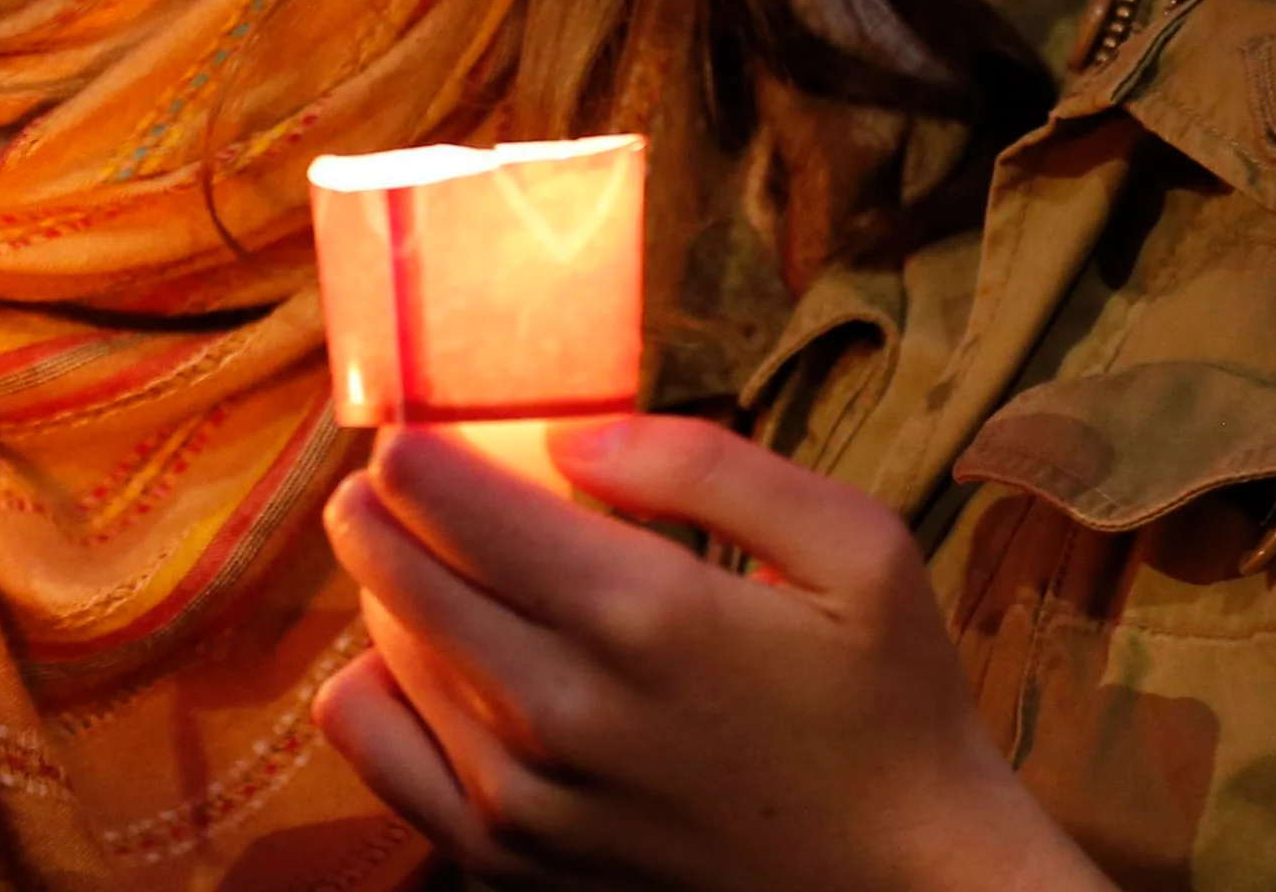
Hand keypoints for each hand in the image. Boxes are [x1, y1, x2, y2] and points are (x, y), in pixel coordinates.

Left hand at [313, 418, 1115, 891]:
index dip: (411, 450)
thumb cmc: (888, 702)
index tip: (418, 430)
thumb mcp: (856, 545)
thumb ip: (708, 466)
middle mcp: (563, 707)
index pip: (448, 501)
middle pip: (395, 570)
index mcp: (643, 613)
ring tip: (433, 564)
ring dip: (387, 593)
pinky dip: (372, 696)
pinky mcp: (513, 864)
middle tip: (396, 478)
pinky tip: (414, 665)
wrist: (902, 881)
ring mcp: (527, 799)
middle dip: (377, 506)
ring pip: (384, 654)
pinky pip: (381, 757)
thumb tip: (570, 436)